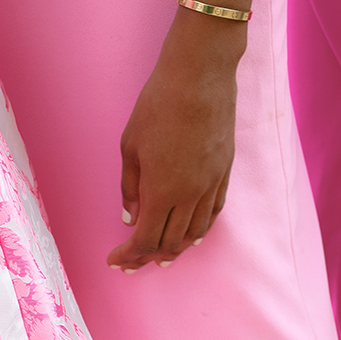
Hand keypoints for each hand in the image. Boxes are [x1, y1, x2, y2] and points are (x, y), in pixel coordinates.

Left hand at [111, 18, 239, 268]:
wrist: (200, 76)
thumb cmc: (158, 106)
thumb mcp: (129, 147)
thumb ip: (130, 188)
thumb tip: (130, 217)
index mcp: (162, 192)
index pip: (145, 240)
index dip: (130, 256)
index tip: (115, 260)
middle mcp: (190, 195)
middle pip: (170, 242)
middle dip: (148, 257)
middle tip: (133, 262)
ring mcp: (211, 184)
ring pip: (195, 232)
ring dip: (176, 248)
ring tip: (162, 256)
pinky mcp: (224, 171)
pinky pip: (213, 212)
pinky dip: (200, 229)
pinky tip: (191, 234)